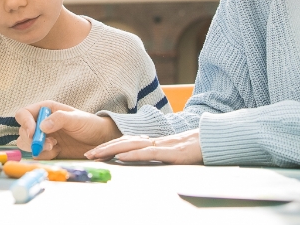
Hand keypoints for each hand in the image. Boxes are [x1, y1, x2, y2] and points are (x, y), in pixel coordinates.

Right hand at [14, 101, 120, 159]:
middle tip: (50, 144)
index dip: (25, 123)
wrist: (99, 141)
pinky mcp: (47, 151)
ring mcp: (43, 138)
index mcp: (45, 110)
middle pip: (22, 132)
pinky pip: (37, 155)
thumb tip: (42, 126)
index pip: (23, 114)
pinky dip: (45, 156)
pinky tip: (58, 151)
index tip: (32, 133)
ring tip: (55, 147)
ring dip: (38, 148)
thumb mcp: (76, 118)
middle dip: (32, 140)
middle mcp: (40, 123)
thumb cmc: (89, 124)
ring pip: (27, 145)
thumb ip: (60, 119)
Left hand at [84, 129, 202, 164]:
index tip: (93, 151)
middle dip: (104, 148)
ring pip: (131, 146)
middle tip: (88, 154)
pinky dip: (133, 154)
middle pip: (123, 142)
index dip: (108, 145)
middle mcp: (153, 140)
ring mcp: (161, 145)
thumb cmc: (191, 148)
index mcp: (152, 141)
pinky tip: (122, 157)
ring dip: (112, 150)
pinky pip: (148, 153)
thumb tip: (138, 158)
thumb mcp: (169, 152)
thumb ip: (154, 153)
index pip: (125, 142)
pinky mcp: (169, 152)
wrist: (212, 141)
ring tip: (98, 154)